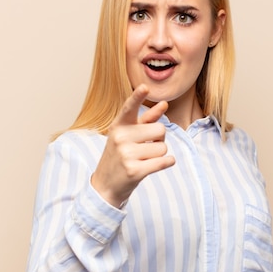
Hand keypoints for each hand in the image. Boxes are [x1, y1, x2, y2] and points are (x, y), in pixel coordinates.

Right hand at [91, 84, 175, 206]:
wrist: (105, 185)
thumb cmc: (120, 156)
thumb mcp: (127, 135)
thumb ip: (145, 120)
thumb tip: (164, 104)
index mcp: (119, 125)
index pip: (129, 107)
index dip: (138, 96)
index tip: (145, 87)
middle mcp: (120, 137)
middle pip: (160, 130)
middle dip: (159, 139)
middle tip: (146, 147)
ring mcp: (126, 154)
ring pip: (163, 148)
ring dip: (160, 154)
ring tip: (144, 159)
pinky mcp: (134, 170)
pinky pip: (164, 161)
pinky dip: (167, 162)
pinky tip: (162, 164)